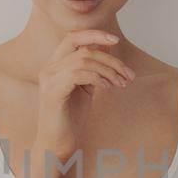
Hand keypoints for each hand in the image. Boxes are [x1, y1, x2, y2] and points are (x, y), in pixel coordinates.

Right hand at [33, 29, 134, 161]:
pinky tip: (107, 88)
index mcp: (56, 64)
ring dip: (108, 71)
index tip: (116, 40)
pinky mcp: (52, 92)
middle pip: (83, 49)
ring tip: (120, 83)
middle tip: (128, 74)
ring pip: (84, 61)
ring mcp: (49, 79)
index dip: (95, 34)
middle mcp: (49, 68)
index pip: (73, 37)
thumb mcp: (87, 87)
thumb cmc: (71, 117)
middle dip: (110, 59)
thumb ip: (94, 67)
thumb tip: (109, 46)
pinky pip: (78, 74)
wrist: (57, 144)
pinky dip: (97, 78)